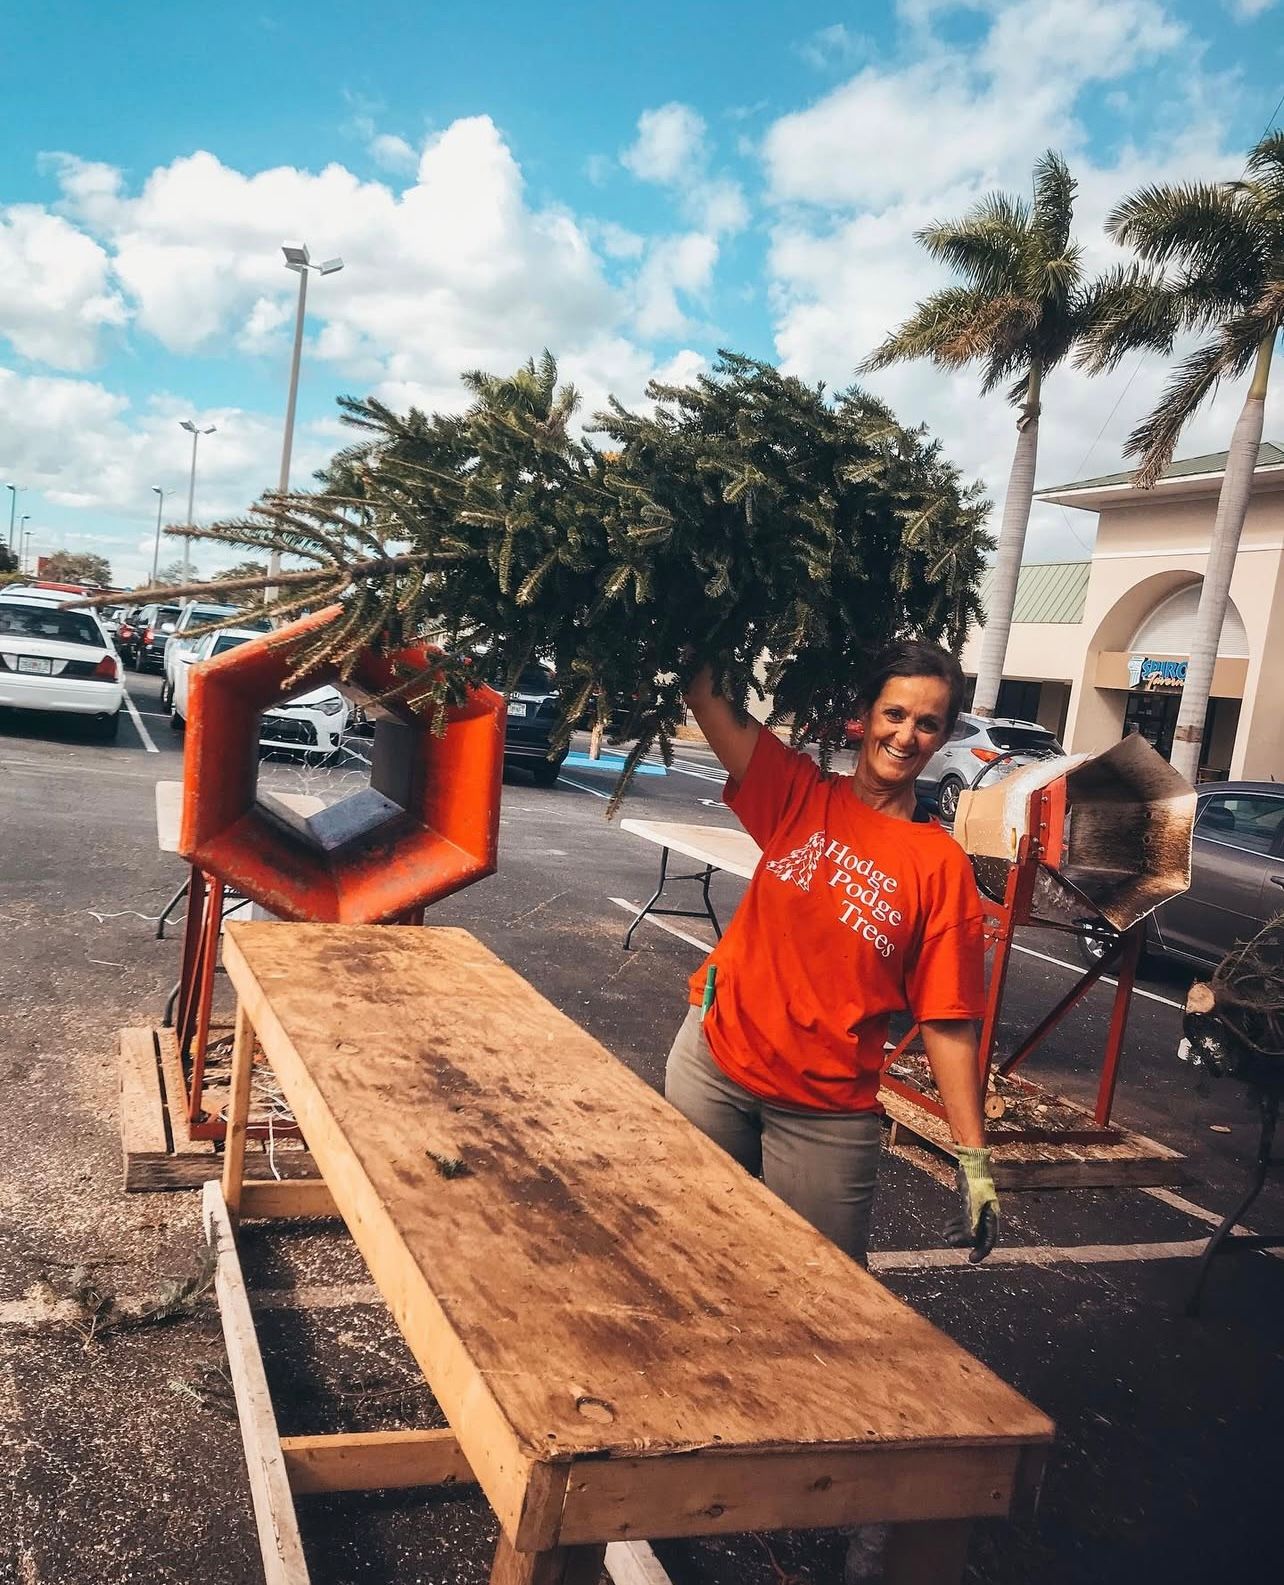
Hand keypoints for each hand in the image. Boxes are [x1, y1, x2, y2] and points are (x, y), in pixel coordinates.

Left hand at [944, 1145, 998, 1262]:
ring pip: (970, 1228)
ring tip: (945, 1235)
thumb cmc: (975, 1183)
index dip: (981, 1251)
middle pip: (978, 1235)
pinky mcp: (970, 1204)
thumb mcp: (973, 1202)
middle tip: (950, 1242)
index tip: (971, 1260)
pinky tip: (946, 1227)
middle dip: (964, 1240)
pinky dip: (956, 1224)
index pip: (989, 1239)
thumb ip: (973, 1220)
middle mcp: (987, 1215)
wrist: (972, 1165)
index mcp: (992, 1216)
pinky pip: (965, 1219)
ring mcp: (979, 1210)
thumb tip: (973, 1240)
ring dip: (958, 1233)